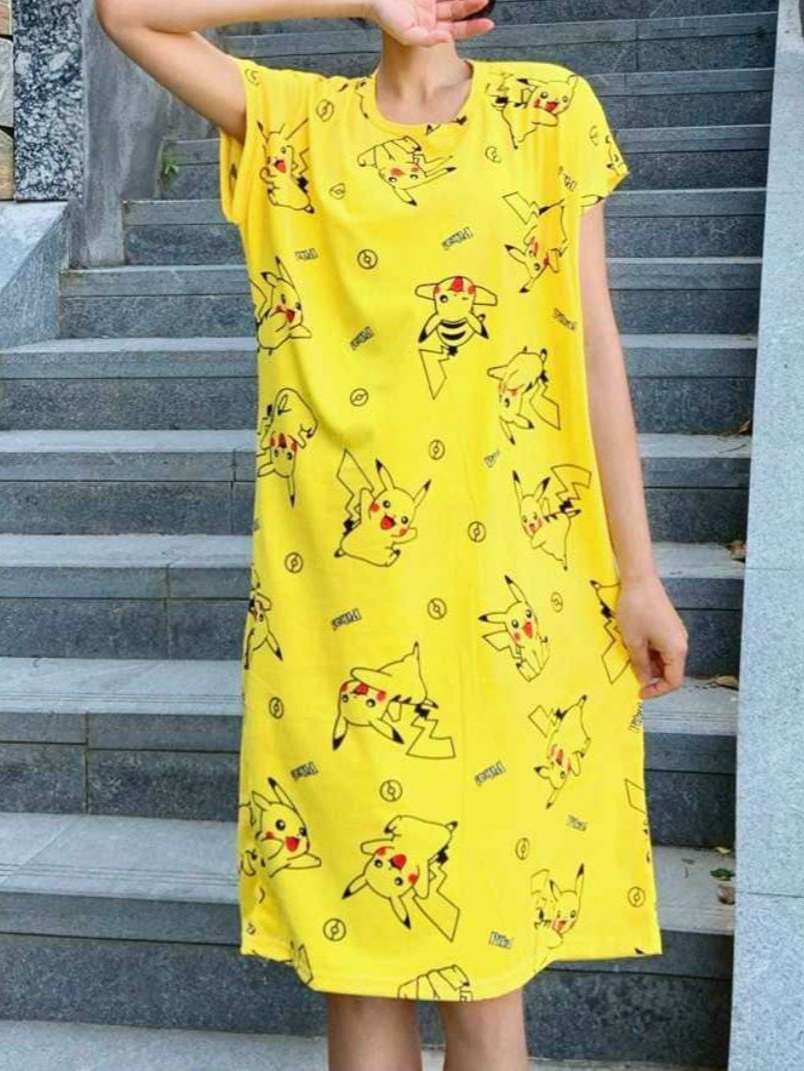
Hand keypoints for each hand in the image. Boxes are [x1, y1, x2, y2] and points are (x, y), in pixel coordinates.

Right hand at [364, 0, 494, 45]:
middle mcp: (432, 14)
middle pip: (459, 11)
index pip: (456, 30)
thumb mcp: (405, 34)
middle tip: (485, 1)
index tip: (488, 24)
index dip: (473, 28)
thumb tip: (447, 38)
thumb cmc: (385, 15)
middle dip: (473, 6)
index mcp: (429, 29)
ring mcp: (431, 0)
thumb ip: (426, 40)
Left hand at [615, 574, 688, 698]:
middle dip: (651, 675)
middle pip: (670, 670)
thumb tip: (644, 680)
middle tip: (632, 673)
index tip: (640, 692)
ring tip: (630, 656)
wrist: (639, 579)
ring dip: (648, 662)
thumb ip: (640, 665)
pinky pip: (661, 646)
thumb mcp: (634, 642)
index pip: (674, 681)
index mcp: (676, 649)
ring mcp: (675, 632)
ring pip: (664, 658)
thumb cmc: (637, 608)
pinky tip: (634, 644)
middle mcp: (681, 642)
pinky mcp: (668, 625)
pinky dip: (649, 650)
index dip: (657, 690)